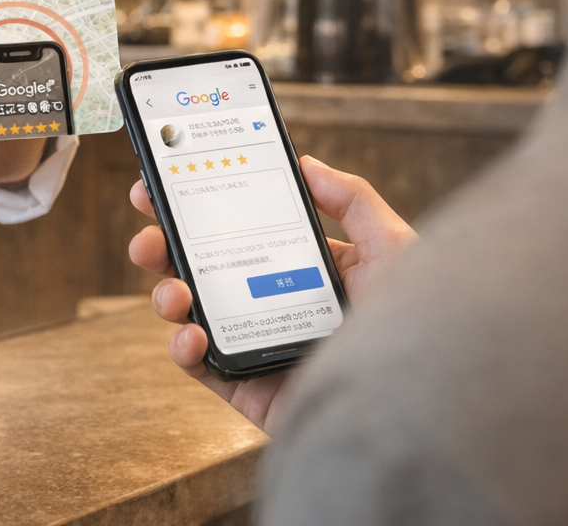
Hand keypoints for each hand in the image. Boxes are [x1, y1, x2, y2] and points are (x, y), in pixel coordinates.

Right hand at [127, 155, 416, 434]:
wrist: (418, 405)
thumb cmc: (418, 328)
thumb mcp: (394, 249)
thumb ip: (354, 200)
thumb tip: (307, 163)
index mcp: (302, 267)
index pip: (239, 230)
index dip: (197, 207)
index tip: (163, 184)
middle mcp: (273, 302)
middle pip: (202, 266)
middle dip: (164, 245)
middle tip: (149, 234)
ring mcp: (257, 343)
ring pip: (191, 312)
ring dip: (167, 294)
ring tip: (175, 292)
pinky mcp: (249, 386)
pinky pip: (201, 366)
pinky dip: (182, 348)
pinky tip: (191, 336)